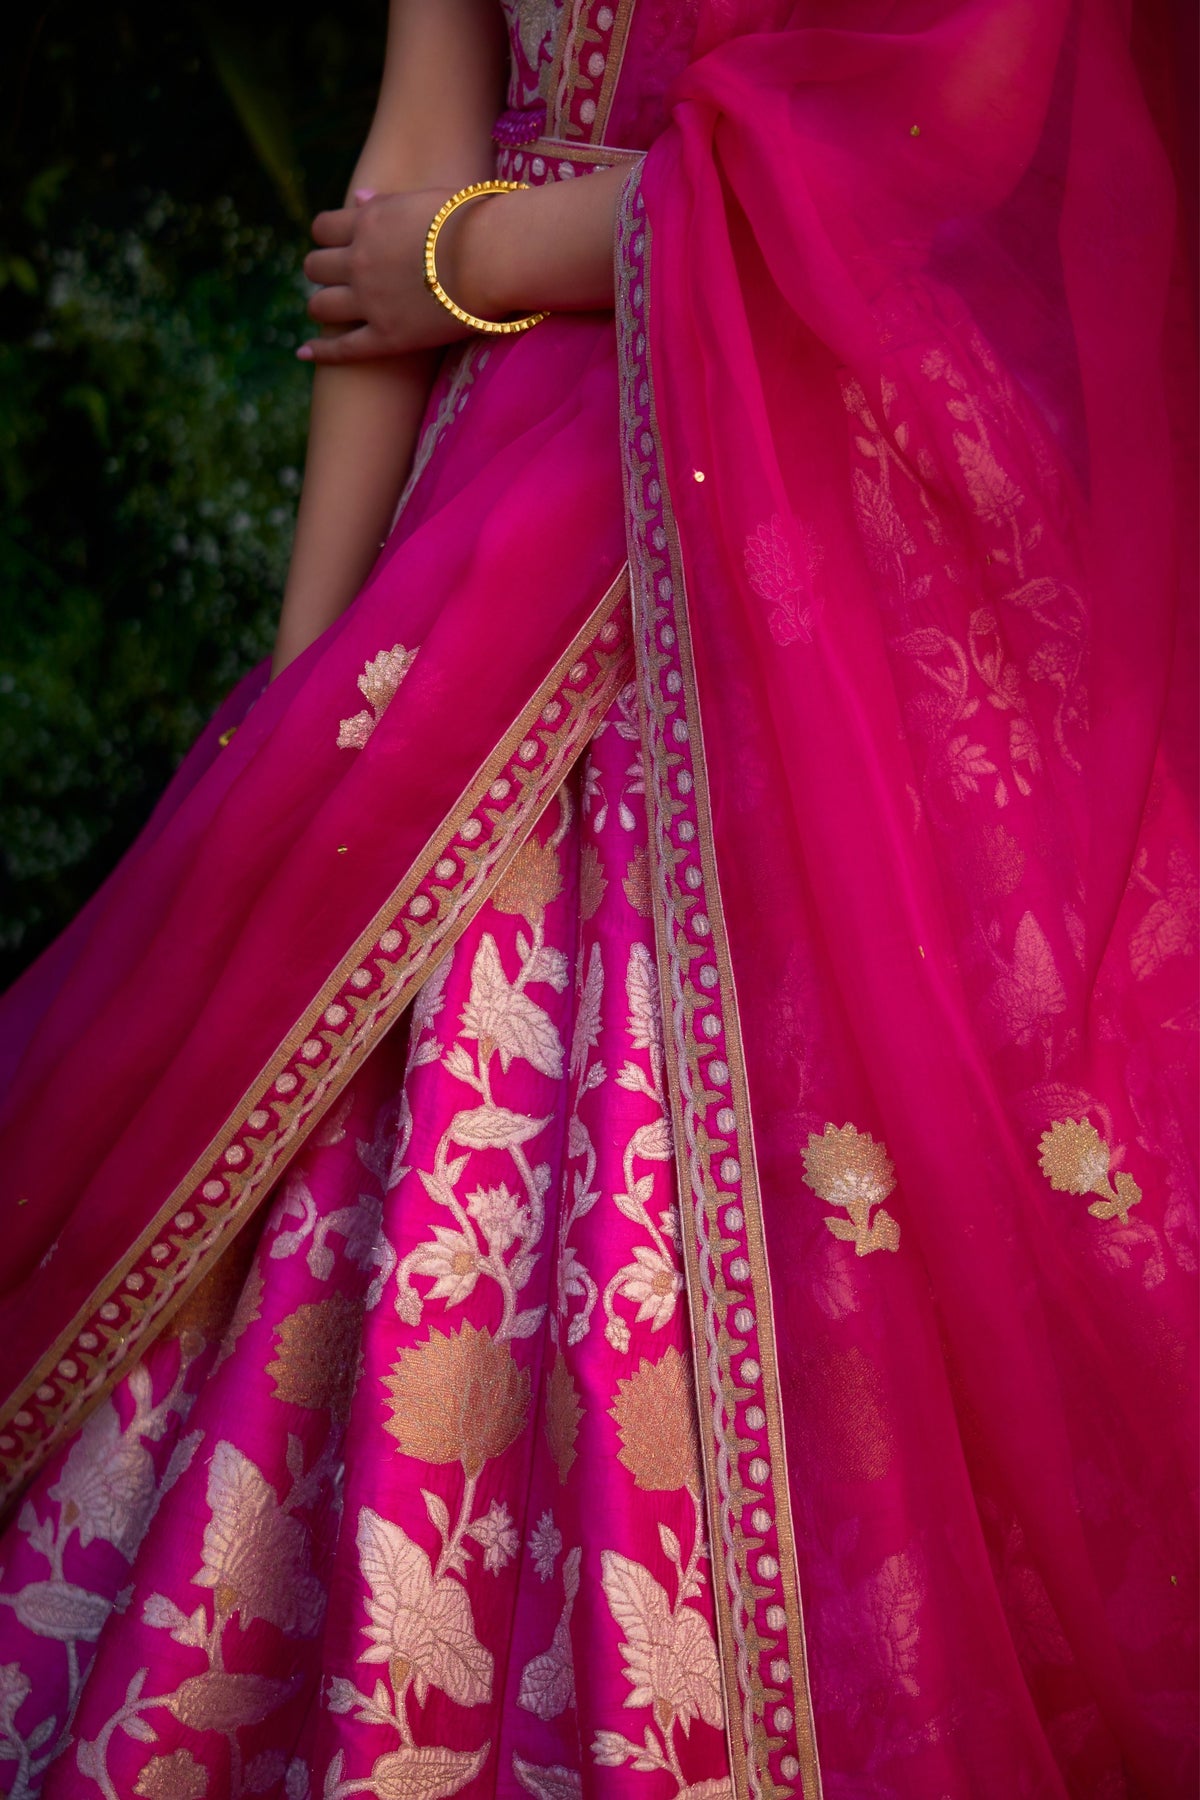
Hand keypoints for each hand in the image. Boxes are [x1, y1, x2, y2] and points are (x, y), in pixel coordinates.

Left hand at [300, 187, 479, 362]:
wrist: (494, 258)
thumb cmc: (471, 222)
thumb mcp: (423, 201)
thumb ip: (386, 202)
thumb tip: (357, 197)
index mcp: (367, 222)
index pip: (322, 227)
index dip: (326, 237)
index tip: (335, 245)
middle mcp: (360, 260)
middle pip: (315, 266)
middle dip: (322, 271)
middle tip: (335, 279)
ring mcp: (370, 301)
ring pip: (320, 305)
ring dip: (321, 305)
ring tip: (329, 309)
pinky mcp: (387, 337)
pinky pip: (342, 348)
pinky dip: (319, 351)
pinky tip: (303, 352)